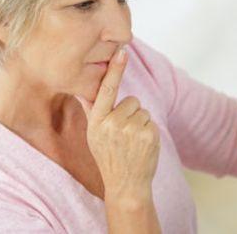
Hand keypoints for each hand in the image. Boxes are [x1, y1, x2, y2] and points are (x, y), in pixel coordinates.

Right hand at [76, 47, 159, 201]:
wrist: (126, 184)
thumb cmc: (109, 157)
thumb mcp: (94, 134)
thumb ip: (93, 110)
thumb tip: (85, 89)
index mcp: (97, 121)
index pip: (106, 90)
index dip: (115, 70)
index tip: (122, 51)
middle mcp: (112, 123)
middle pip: (131, 100)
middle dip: (131, 113)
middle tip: (124, 135)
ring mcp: (131, 129)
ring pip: (142, 110)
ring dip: (140, 123)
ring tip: (132, 141)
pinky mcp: (148, 134)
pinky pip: (151, 120)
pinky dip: (149, 131)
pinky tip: (141, 146)